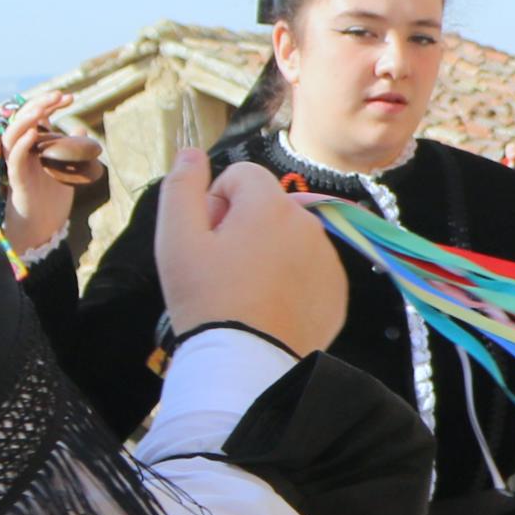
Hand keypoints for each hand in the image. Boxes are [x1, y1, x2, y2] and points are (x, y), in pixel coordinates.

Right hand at [0, 89, 92, 260]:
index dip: (49, 103)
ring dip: (25, 120)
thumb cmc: (53, 195)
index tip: (70, 97)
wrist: (45, 223)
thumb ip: (70, 147)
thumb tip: (79, 128)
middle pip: (22, 120)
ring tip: (41, 109)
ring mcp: (17, 163)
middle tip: (59, 95)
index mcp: (34, 144)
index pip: (35, 116)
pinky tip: (34, 133)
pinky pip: (14, 159)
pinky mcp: (16, 179)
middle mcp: (22, 150)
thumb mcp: (67, 166)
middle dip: (39, 104)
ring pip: (11, 136)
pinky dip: (22, 144)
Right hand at [155, 149, 349, 353]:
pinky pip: (307, 268)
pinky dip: (289, 279)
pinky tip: (267, 307)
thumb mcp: (177, 240)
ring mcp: (328, 257)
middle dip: (240, 226)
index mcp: (270, 205)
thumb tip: (191, 151)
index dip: (215, 203)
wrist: (248, 362)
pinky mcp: (337, 289)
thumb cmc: (206, 299)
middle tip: (220, 268)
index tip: (207, 239)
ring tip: (243, 292)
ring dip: (265, 251)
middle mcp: (308, 223)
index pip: (240, 175)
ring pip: (287, 237)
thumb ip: (181, 188)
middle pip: (265, 205)